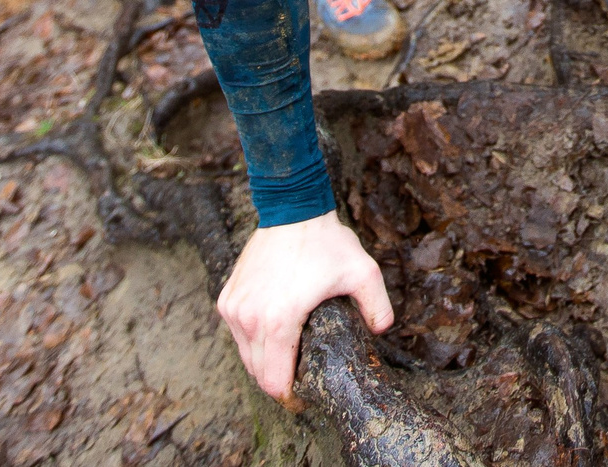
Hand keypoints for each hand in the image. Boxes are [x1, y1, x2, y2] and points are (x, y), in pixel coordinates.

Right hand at [215, 211, 392, 405]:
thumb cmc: (326, 242)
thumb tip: (381, 333)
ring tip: (290, 355)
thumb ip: (378, 308)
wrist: (291, 209)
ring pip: (246, 356)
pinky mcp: (226, 299)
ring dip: (265, 362)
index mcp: (279, 321)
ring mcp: (234, 309)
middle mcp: (249, 319)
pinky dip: (253, 340)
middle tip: (302, 378)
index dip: (290, 397)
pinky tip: (275, 332)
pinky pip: (237, 334)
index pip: (275, 382)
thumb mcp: (364, 273)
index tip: (305, 397)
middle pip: (258, 374)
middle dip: (279, 382)